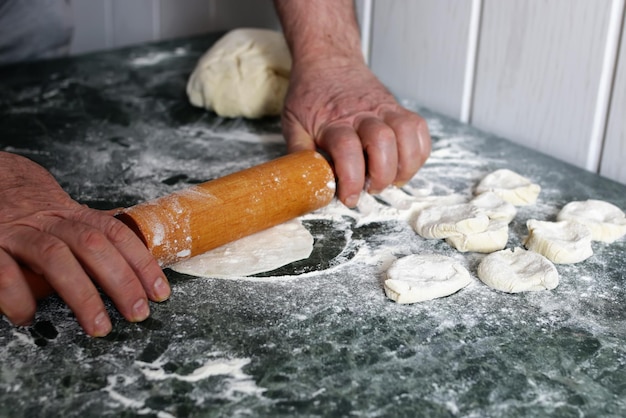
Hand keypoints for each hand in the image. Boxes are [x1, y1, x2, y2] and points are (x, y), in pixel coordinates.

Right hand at [0, 152, 170, 335]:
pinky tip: (28, 316)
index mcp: (74, 216)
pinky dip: (18, 296)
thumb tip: (138, 244)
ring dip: (82, 295)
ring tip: (99, 327)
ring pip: (55, 258)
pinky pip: (3, 271)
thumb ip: (95, 231)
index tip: (160, 293)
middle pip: (93, 246)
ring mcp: (17, 232)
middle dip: (121, 282)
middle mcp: (49, 221)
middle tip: (138, 313)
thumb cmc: (32, 212)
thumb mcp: (67, 215)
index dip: (141, 263)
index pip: (117, 235)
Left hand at [281, 60, 430, 206]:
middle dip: (381, 175)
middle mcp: (362, 113)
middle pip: (382, 142)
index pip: (347, 150)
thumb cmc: (310, 94)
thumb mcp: (293, 123)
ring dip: (404, 165)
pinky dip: (418, 151)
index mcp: (333, 120)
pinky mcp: (397, 107)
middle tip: (370, 188)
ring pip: (406, 134)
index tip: (348, 197)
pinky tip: (405, 164)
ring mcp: (383, 108)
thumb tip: (303, 183)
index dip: (350, 179)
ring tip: (392, 180)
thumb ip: (299, 154)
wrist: (328, 59)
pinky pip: (418, 128)